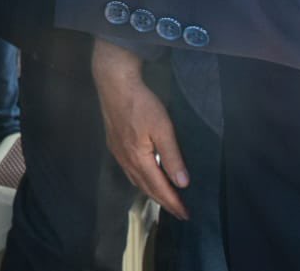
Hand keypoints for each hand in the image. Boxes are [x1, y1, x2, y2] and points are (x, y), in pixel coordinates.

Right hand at [92, 40, 189, 220]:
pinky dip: (140, 180)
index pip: (159, 188)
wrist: (114, 84)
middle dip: (163, 201)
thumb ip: (172, 157)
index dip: (173, 202)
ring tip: (164, 199)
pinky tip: (144, 177)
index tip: (185, 214)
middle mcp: (126, 160)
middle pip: (146, 188)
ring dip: (151, 192)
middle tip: (178, 212)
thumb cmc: (141, 103)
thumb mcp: (162, 128)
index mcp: (139, 158)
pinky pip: (129, 171)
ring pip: (135, 180)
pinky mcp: (114, 143)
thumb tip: (182, 183)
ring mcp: (117, 152)